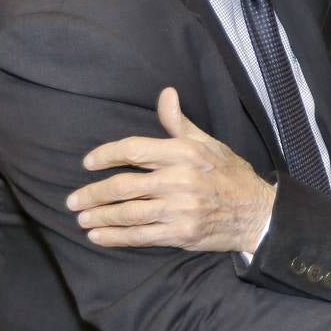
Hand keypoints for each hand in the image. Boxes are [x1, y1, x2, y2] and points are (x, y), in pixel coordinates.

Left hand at [66, 88, 275, 252]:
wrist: (257, 213)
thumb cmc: (230, 175)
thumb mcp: (208, 143)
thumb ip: (179, 123)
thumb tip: (165, 94)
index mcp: (185, 153)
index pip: (135, 149)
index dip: (107, 155)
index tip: (89, 163)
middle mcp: (181, 179)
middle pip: (124, 185)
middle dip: (94, 193)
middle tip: (73, 199)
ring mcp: (180, 209)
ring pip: (129, 212)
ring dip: (100, 216)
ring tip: (81, 217)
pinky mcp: (182, 233)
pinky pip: (141, 236)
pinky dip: (116, 237)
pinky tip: (99, 235)